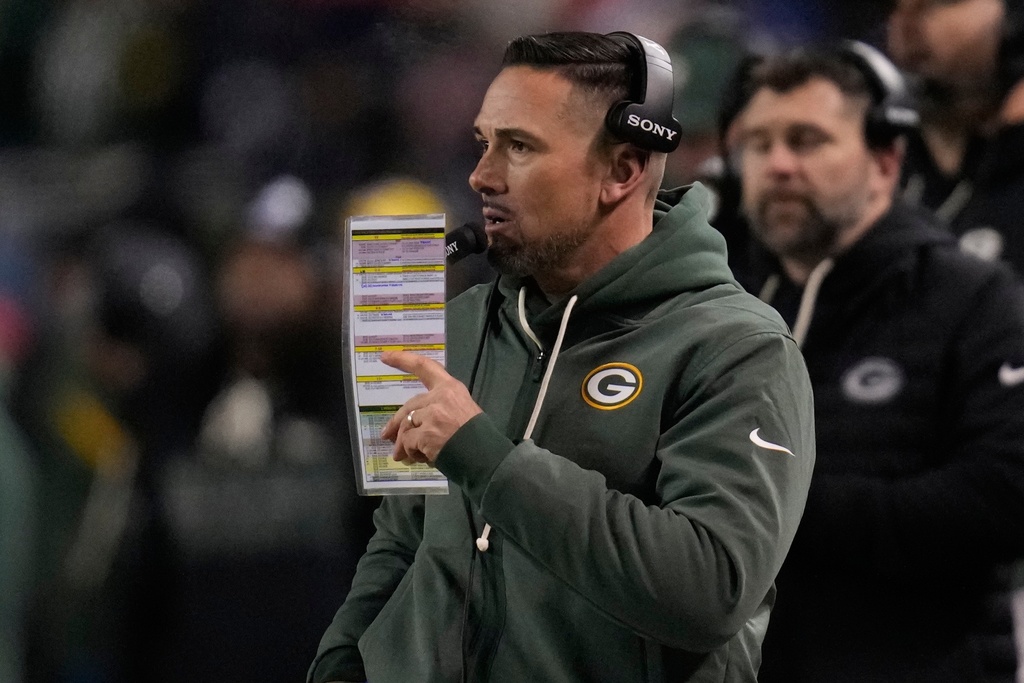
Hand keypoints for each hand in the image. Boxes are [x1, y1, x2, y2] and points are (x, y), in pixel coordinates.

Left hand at [379, 350, 482, 465]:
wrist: (486, 456)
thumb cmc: (478, 435)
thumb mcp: (463, 410)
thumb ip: (438, 409)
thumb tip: (412, 426)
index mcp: (450, 387)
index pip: (424, 367)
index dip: (403, 360)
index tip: (385, 356)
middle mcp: (439, 397)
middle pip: (409, 406)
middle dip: (395, 423)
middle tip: (386, 435)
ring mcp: (431, 415)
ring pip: (406, 426)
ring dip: (404, 443)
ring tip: (403, 456)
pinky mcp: (425, 434)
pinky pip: (408, 442)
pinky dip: (411, 452)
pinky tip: (421, 458)